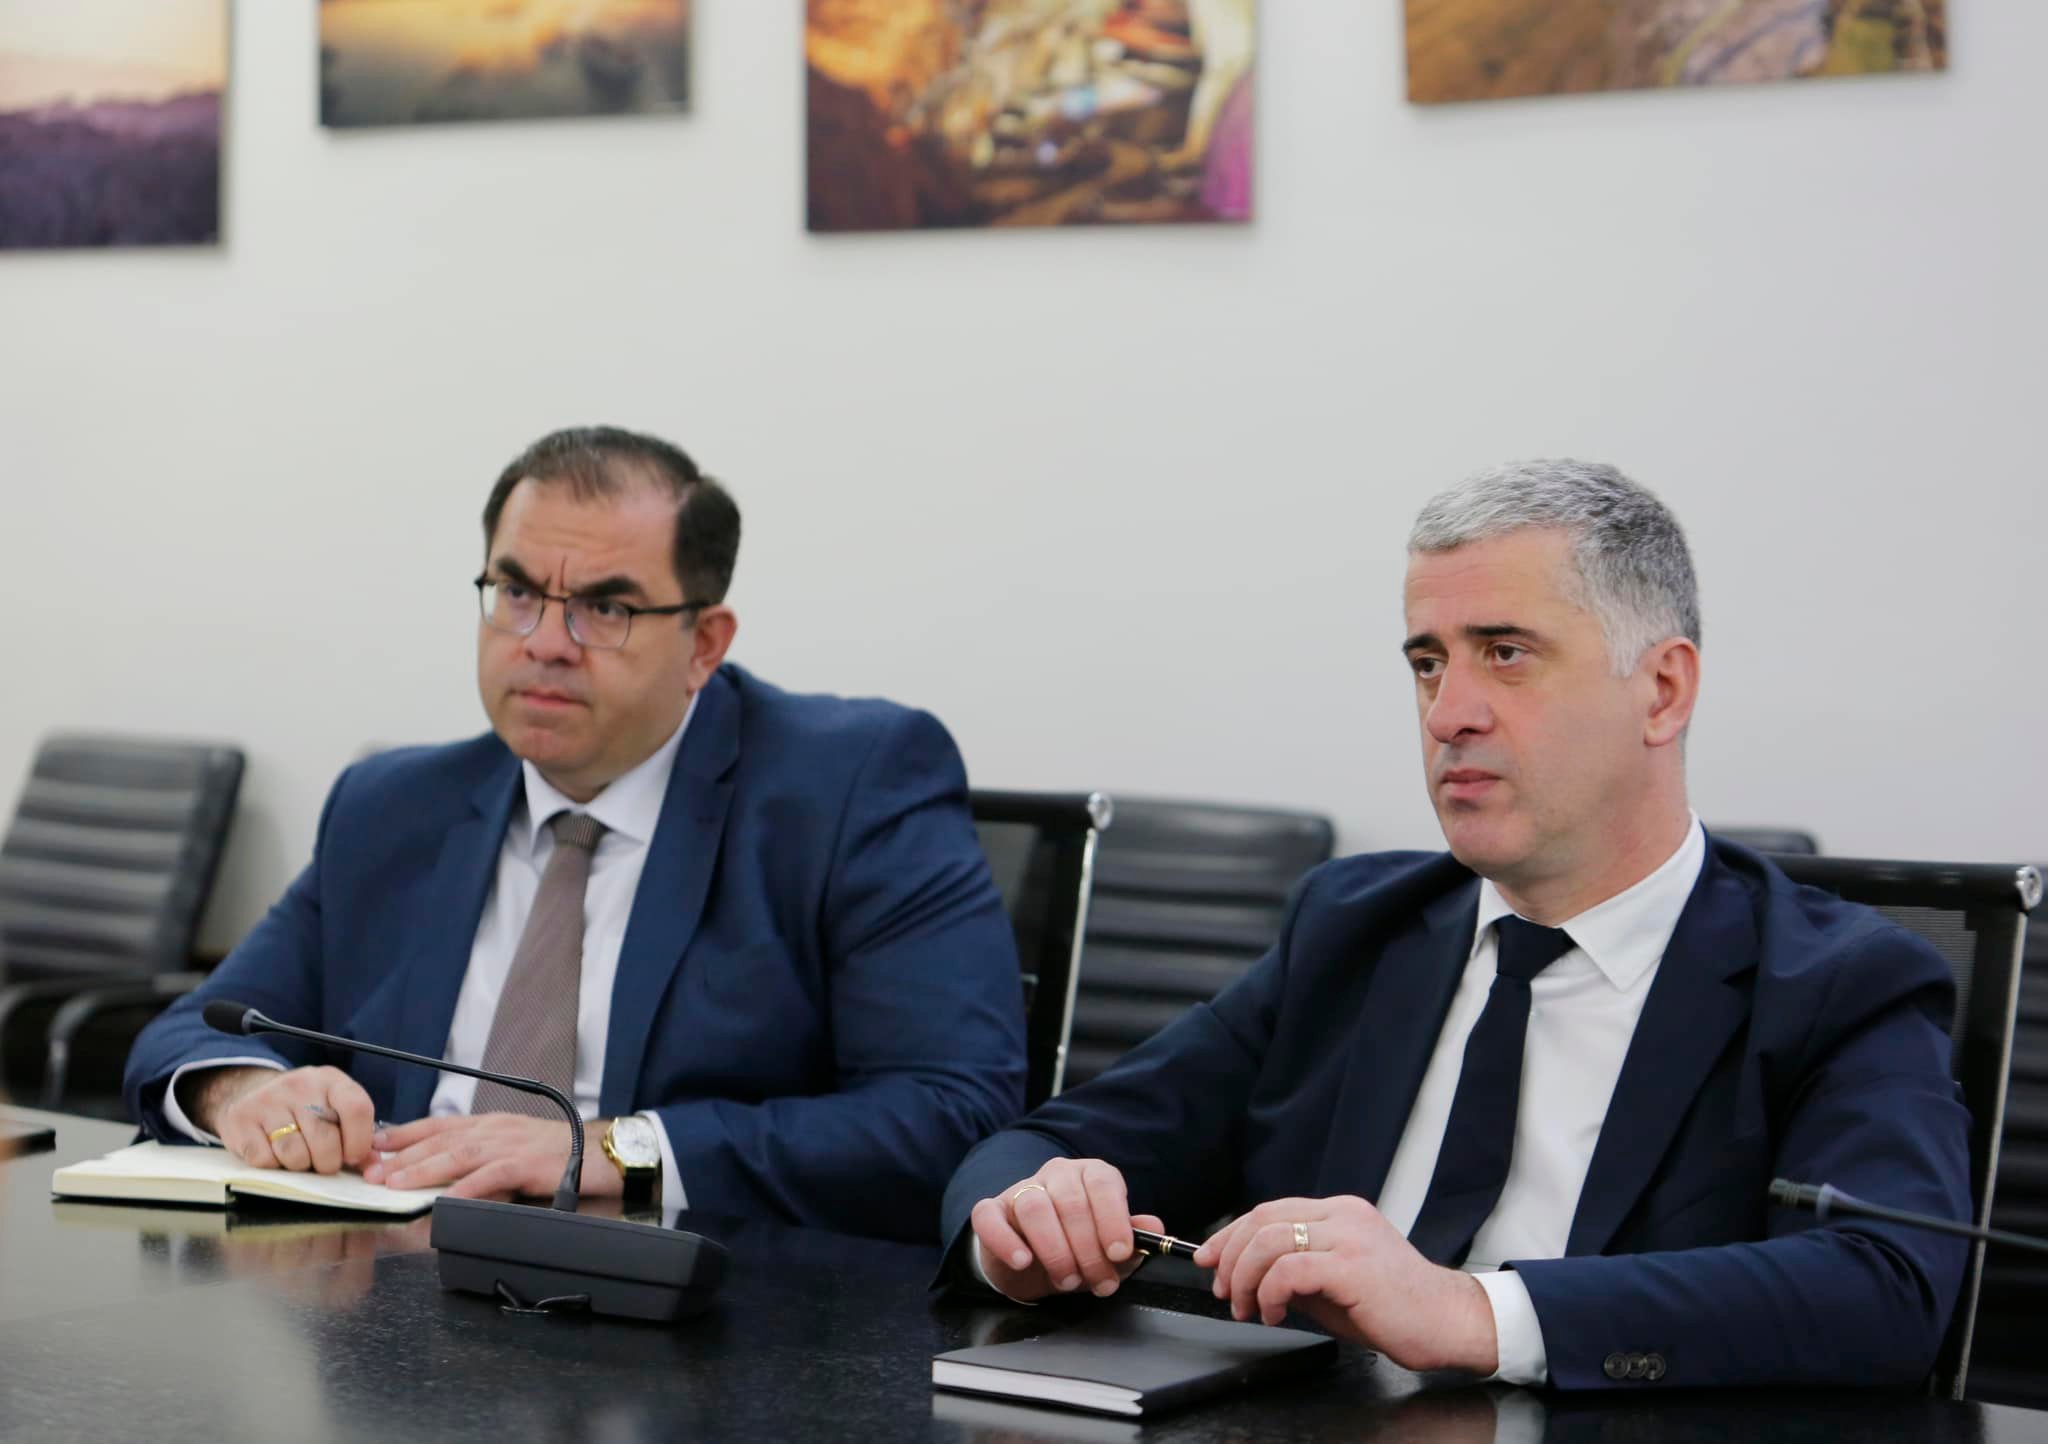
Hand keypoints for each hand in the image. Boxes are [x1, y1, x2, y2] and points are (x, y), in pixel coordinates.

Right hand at [198, 1066, 374, 1175]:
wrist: (251, 1091)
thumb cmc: (303, 1107)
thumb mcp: (334, 1109)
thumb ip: (358, 1135)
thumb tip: (374, 1167)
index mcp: (331, 1080)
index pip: (357, 1109)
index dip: (359, 1141)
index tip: (353, 1156)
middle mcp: (300, 1085)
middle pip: (325, 1140)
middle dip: (328, 1162)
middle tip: (322, 1161)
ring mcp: (268, 1100)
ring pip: (294, 1154)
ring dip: (300, 1165)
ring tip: (299, 1156)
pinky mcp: (241, 1119)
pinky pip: (264, 1159)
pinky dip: (272, 1165)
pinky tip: (275, 1153)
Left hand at [361, 1114, 619, 1200]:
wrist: (603, 1151)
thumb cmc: (561, 1153)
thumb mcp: (516, 1147)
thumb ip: (484, 1156)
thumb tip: (447, 1172)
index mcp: (492, 1124)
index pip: (439, 1124)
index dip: (405, 1134)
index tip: (375, 1144)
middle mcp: (497, 1129)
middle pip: (440, 1139)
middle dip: (402, 1155)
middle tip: (371, 1170)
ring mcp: (512, 1144)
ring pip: (458, 1154)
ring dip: (423, 1168)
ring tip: (395, 1183)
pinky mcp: (528, 1164)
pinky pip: (491, 1176)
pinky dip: (465, 1188)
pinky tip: (446, 1200)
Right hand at [969, 1158, 1164, 1301]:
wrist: (1030, 1263)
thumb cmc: (1076, 1250)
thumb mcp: (1108, 1249)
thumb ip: (1133, 1240)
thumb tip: (1155, 1228)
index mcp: (1090, 1176)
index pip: (1102, 1183)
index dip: (1113, 1219)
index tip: (1120, 1253)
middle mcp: (1056, 1175)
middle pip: (1071, 1201)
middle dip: (1088, 1249)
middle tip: (1098, 1283)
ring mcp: (1020, 1189)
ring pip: (1034, 1206)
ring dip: (1054, 1249)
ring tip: (1066, 1280)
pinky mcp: (991, 1211)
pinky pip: (990, 1217)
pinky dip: (1006, 1240)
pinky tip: (1023, 1261)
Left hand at [1194, 1195, 1497, 1373]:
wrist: (1448, 1323)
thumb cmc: (1396, 1309)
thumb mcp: (1334, 1285)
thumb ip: (1297, 1273)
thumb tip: (1250, 1277)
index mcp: (1340, 1213)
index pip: (1270, 1211)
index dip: (1231, 1234)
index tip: (1210, 1258)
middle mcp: (1343, 1215)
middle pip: (1262, 1220)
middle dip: (1230, 1256)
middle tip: (1224, 1292)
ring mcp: (1348, 1237)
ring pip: (1269, 1241)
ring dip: (1245, 1278)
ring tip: (1247, 1308)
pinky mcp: (1351, 1266)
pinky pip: (1289, 1269)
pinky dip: (1269, 1291)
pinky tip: (1274, 1313)